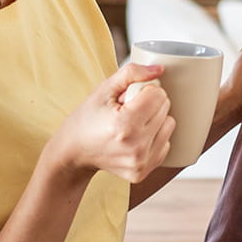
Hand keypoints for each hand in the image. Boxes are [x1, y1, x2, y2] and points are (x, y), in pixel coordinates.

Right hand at [46, 62, 175, 182]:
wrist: (73, 152)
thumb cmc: (87, 119)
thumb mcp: (103, 90)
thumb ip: (132, 73)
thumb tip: (159, 70)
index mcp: (125, 124)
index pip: (158, 94)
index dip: (144, 90)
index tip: (128, 97)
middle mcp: (136, 147)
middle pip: (165, 108)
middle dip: (149, 104)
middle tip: (126, 111)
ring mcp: (140, 162)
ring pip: (169, 125)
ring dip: (154, 120)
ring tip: (131, 125)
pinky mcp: (143, 172)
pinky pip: (166, 143)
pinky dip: (153, 138)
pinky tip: (134, 139)